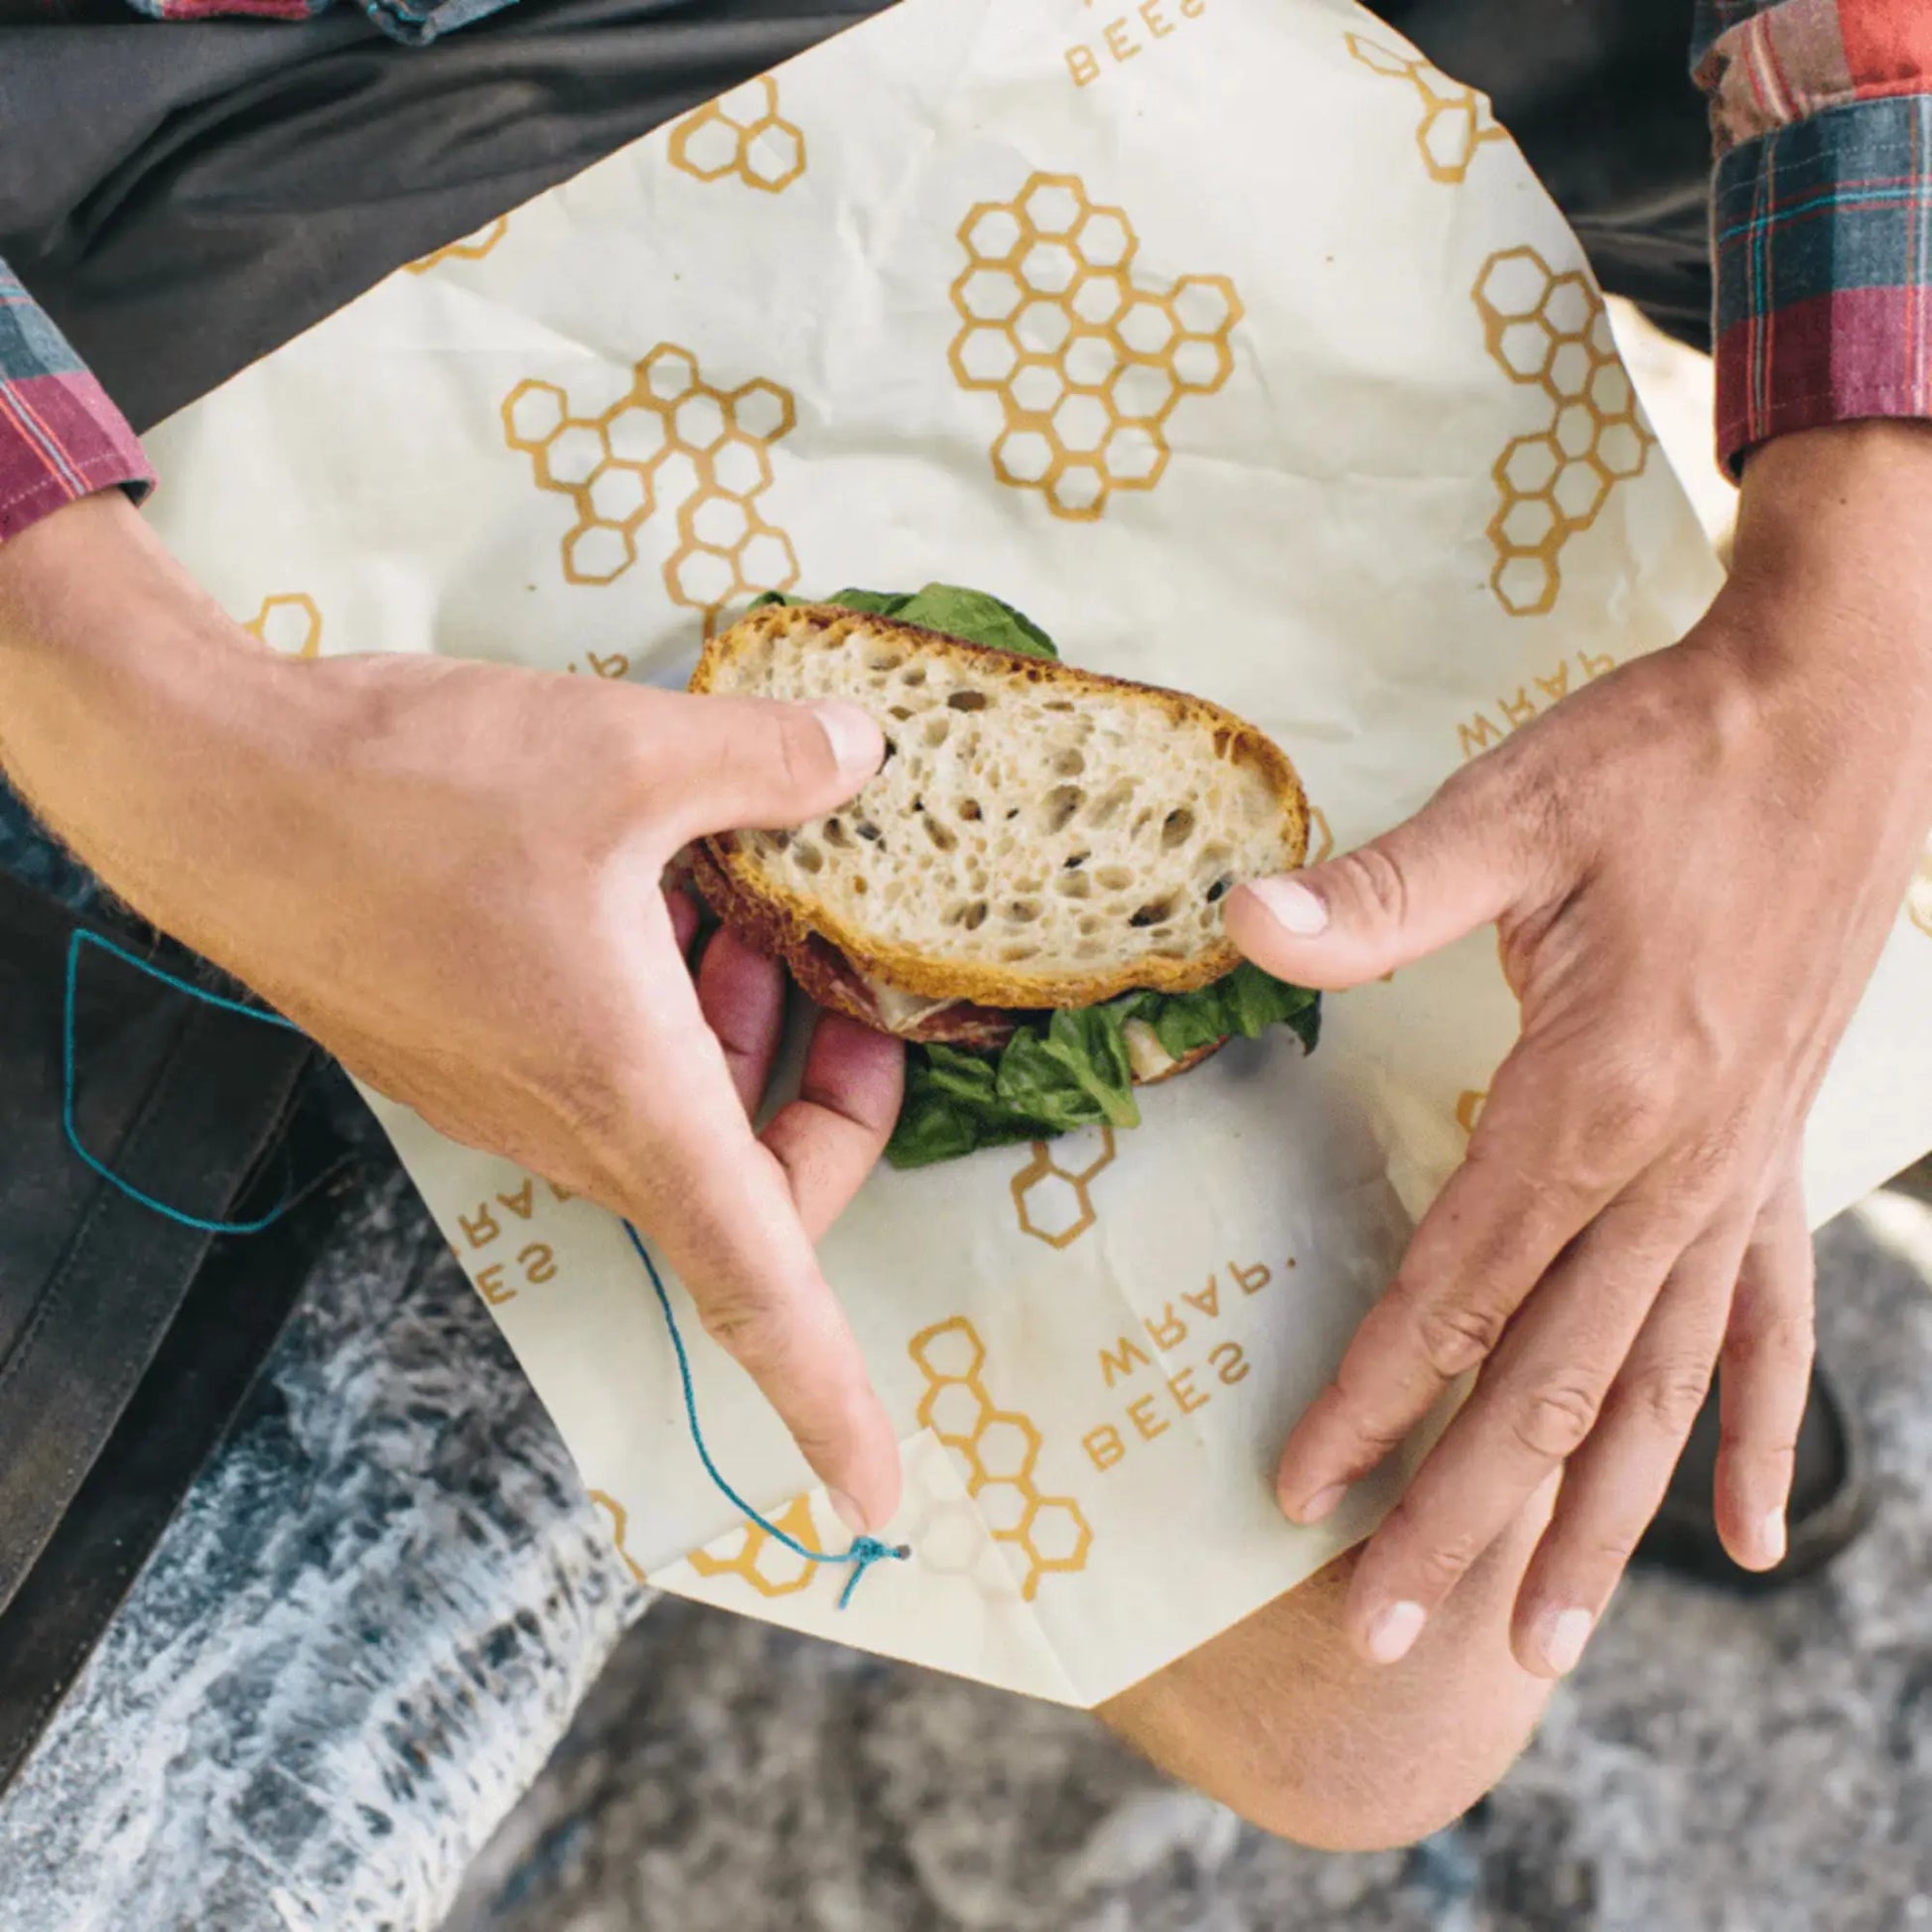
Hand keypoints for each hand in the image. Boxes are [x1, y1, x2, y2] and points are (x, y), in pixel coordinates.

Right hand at [0, 491, 904, 1532]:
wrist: (206, 793)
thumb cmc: (413, 792)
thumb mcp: (630, 753)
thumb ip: (772, 760)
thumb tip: (864, 751)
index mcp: (631, 1101)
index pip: (760, 1292)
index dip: (830, 1405)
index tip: (880, 1500)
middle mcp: (570, 1130)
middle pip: (744, 1196)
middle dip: (830, 1111)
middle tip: (860, 991)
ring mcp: (509, 1100)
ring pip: (675, 1124)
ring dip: (741, 1040)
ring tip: (755, 910)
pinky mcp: (464, 1052)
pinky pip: (604, 1076)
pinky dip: (666, 1012)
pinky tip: (665, 891)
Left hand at [1229, 421, 1931, 1677]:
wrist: (1843, 711)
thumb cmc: (1668, 759)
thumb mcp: (1513, 810)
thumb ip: (1381, 894)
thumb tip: (1241, 922)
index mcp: (1595, 1096)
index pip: (1458, 1289)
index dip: (1373, 1399)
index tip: (1303, 1494)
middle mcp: (1674, 1169)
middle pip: (1550, 1382)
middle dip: (1460, 1515)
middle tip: (1382, 1632)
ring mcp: (1736, 1174)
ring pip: (1655, 1388)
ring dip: (1594, 1519)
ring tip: (1537, 1642)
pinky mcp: (1773, 1152)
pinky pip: (1765, 1325)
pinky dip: (1753, 1430)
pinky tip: (1756, 1532)